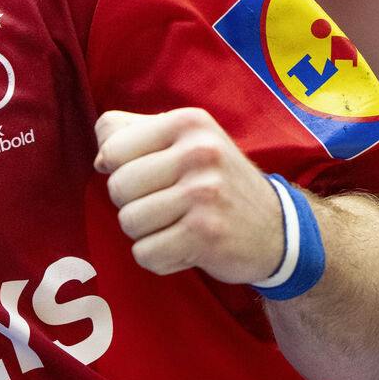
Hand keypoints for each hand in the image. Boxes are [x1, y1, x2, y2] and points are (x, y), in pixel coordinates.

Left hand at [93, 108, 285, 285]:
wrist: (279, 229)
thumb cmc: (217, 182)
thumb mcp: (187, 140)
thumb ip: (136, 134)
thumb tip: (99, 159)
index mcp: (188, 122)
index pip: (110, 143)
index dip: (118, 167)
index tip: (148, 176)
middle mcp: (198, 152)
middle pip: (116, 186)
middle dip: (132, 203)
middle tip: (165, 206)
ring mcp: (203, 193)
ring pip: (128, 222)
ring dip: (146, 233)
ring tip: (177, 226)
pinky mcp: (206, 234)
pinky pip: (145, 254)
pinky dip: (159, 258)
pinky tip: (185, 247)